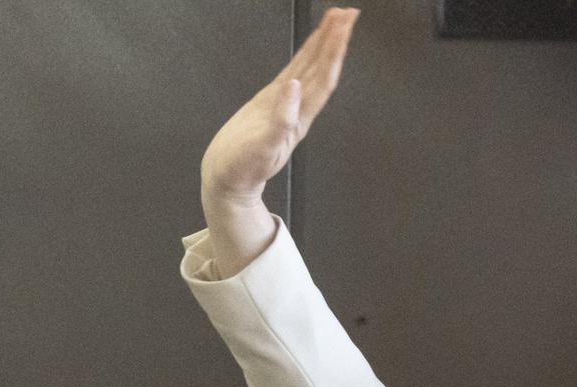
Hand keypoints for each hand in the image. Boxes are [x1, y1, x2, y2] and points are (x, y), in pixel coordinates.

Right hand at [200, 8, 358, 207]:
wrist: (228, 179)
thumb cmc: (242, 169)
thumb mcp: (261, 148)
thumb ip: (279, 120)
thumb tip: (294, 88)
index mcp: (298, 119)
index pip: (323, 79)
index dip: (334, 52)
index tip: (343, 28)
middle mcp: (297, 109)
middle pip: (322, 68)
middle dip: (336, 41)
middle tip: (348, 13)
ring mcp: (286, 103)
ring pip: (310, 67)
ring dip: (324, 44)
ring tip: (335, 20)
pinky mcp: (272, 101)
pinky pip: (294, 71)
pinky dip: (305, 54)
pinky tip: (312, 42)